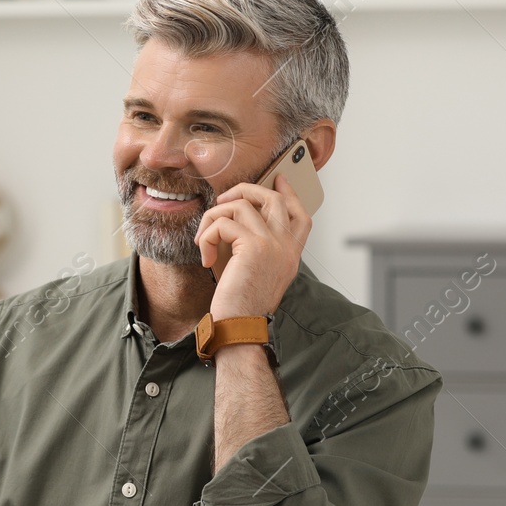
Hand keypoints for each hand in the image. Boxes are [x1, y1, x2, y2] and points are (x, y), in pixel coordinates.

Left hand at [196, 172, 311, 318]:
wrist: (239, 327)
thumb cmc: (241, 305)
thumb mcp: (256, 272)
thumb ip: (257, 247)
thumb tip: (236, 219)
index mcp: (291, 254)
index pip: (301, 215)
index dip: (290, 193)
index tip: (279, 178)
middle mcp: (287, 247)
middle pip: (274, 198)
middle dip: (245, 190)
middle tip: (223, 199)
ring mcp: (273, 245)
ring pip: (242, 205)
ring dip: (214, 216)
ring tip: (204, 238)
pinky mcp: (253, 246)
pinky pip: (223, 223)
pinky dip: (207, 235)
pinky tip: (204, 255)